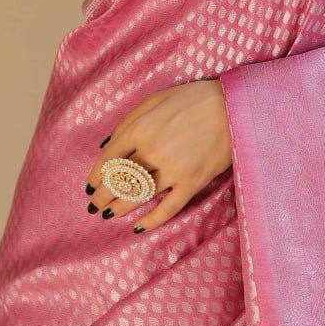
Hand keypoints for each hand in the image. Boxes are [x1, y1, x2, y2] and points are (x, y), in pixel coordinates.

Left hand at [84, 79, 233, 231]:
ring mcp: (173, 169)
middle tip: (94, 205)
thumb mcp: (156, 99)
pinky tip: (139, 226)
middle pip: (120, 180)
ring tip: (108, 215)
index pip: (109, 158)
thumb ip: (129, 120)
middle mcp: (152, 151)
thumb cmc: (193, 98)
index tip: (91, 185)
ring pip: (139, 195)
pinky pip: (168, 207)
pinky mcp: (193, 182)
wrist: (234, 106)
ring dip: (120, 207)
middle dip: (103, 195)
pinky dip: (152, 220)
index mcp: (140, 129)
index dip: (97, 174)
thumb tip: (107, 144)